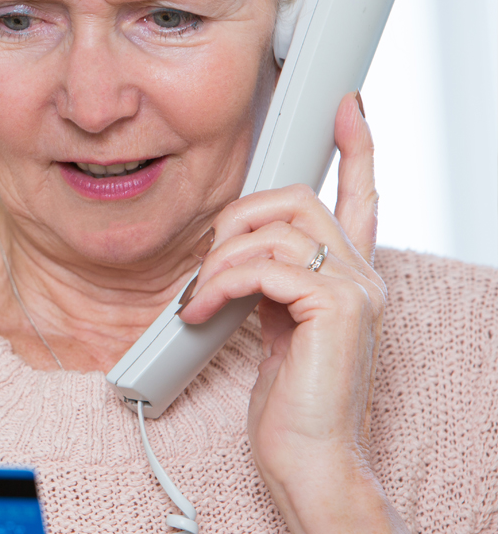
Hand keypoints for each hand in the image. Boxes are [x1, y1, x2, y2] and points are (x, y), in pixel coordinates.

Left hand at [178, 94, 406, 532]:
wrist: (308, 456)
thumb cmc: (288, 401)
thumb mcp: (276, 325)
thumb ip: (272, 282)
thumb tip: (237, 250)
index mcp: (350, 276)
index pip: (361, 198)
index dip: (356, 148)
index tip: (347, 107)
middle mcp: (362, 275)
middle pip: (297, 198)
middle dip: (238, 218)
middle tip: (209, 264)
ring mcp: (354, 290)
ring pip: (274, 229)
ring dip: (219, 262)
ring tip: (200, 300)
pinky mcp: (334, 308)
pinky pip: (263, 266)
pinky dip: (220, 284)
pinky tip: (203, 312)